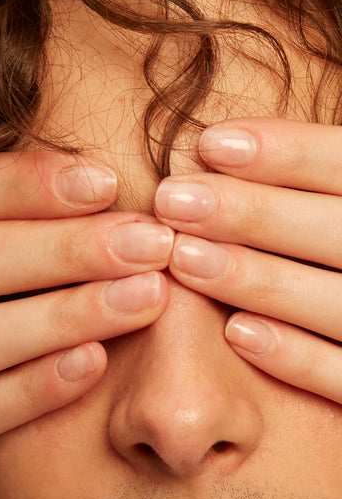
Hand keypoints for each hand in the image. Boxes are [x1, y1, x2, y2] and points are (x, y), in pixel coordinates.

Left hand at [155, 117, 341, 403]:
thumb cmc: (336, 257)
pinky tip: (235, 331)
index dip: (289, 152)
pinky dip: (296, 355)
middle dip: (254, 213)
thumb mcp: (333, 212)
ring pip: (336, 303)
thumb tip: (219, 147)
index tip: (210, 143)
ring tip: (183, 258)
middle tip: (173, 200)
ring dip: (258, 279)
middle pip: (338, 232)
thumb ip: (312, 186)